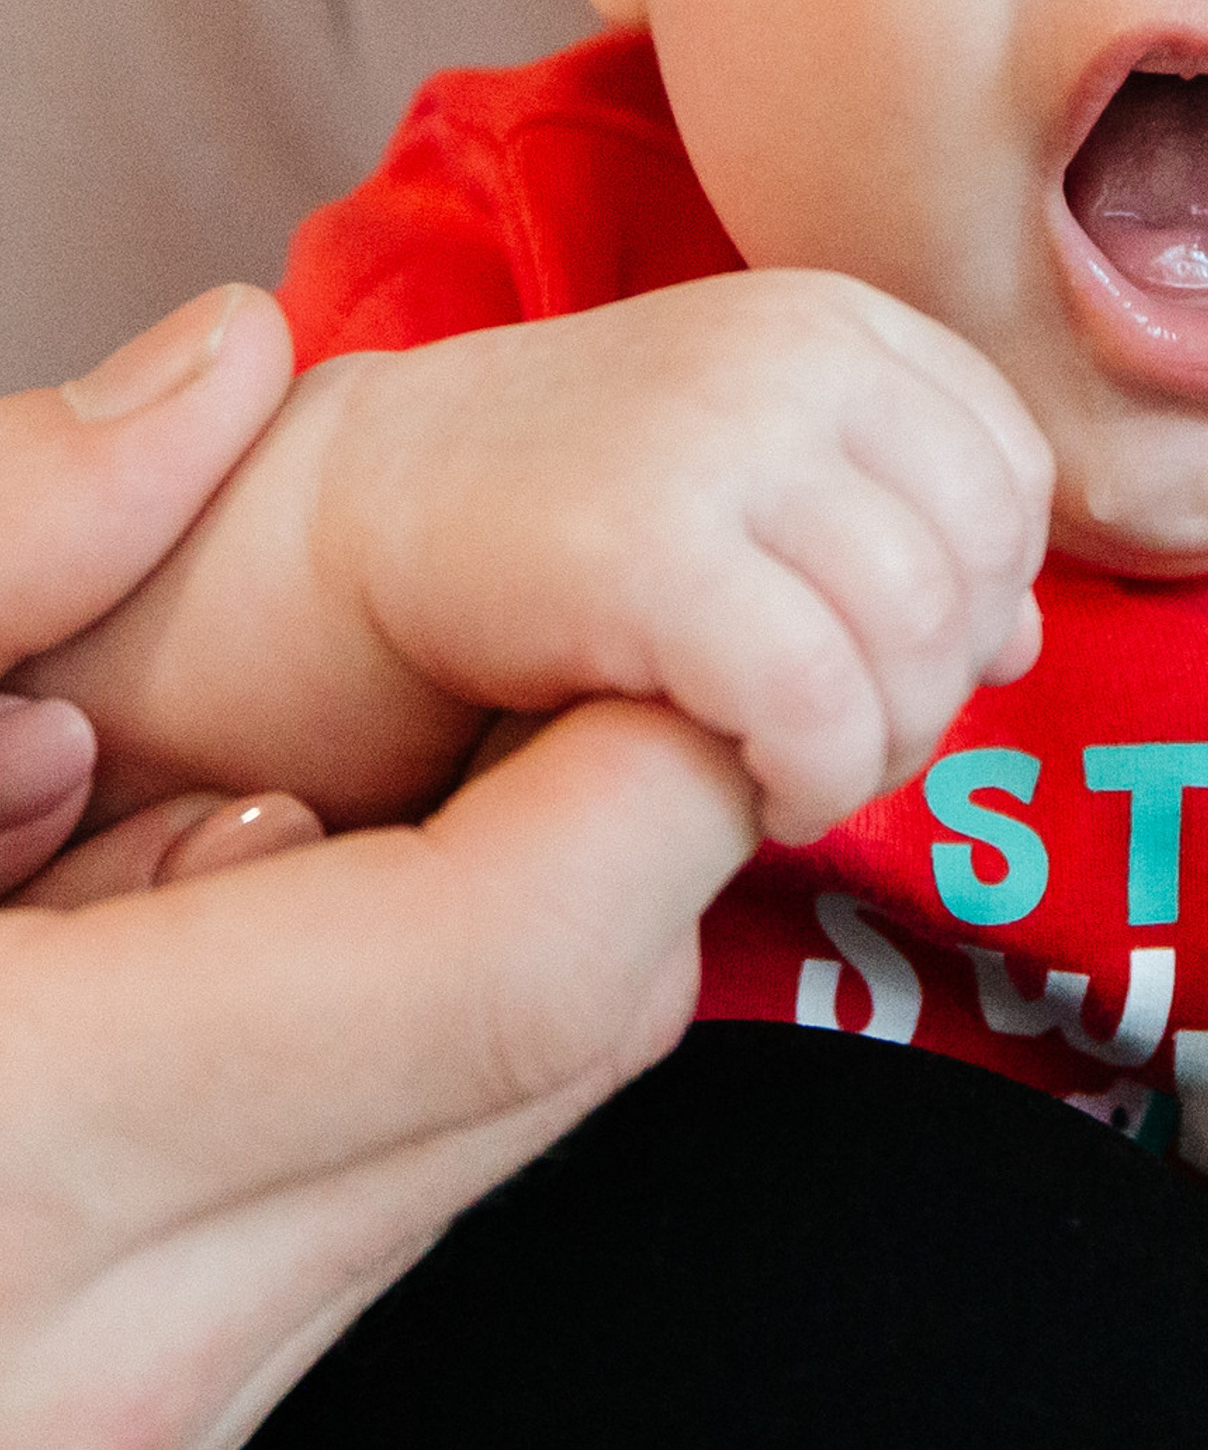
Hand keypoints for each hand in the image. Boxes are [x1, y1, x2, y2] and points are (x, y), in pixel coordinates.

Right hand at [0, 287, 760, 1449]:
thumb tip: (220, 365)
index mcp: (14, 1153)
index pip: (529, 951)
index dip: (644, 742)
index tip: (618, 594)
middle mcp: (112, 1362)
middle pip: (557, 1038)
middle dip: (568, 806)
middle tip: (446, 637)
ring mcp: (133, 1441)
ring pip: (485, 1134)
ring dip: (456, 932)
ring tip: (218, 800)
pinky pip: (353, 1224)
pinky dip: (339, 1056)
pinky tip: (151, 951)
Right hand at [47, 270, 1056, 850]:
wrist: (357, 516)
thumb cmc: (570, 518)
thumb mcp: (757, 482)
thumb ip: (893, 530)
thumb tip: (1024, 636)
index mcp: (836, 318)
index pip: (1011, 472)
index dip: (985, 596)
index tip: (899, 668)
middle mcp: (797, 351)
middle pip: (979, 559)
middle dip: (938, 685)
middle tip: (846, 743)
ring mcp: (724, 435)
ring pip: (917, 633)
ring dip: (879, 744)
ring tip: (796, 771)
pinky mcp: (648, 544)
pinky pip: (816, 694)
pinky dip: (815, 774)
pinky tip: (755, 790)